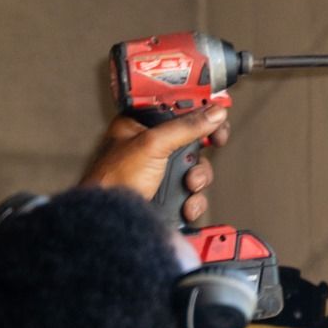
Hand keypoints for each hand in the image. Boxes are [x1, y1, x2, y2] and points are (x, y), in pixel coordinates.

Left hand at [79, 107, 229, 223]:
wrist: (111, 220)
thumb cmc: (113, 179)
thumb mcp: (152, 144)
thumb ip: (185, 126)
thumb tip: (213, 113)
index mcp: (142, 125)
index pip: (176, 107)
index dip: (198, 107)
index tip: (217, 110)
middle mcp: (153, 147)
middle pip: (192, 138)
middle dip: (203, 148)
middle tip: (216, 141)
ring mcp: (161, 173)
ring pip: (196, 168)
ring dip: (199, 177)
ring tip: (188, 184)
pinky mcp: (169, 196)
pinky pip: (193, 194)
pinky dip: (194, 200)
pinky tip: (185, 205)